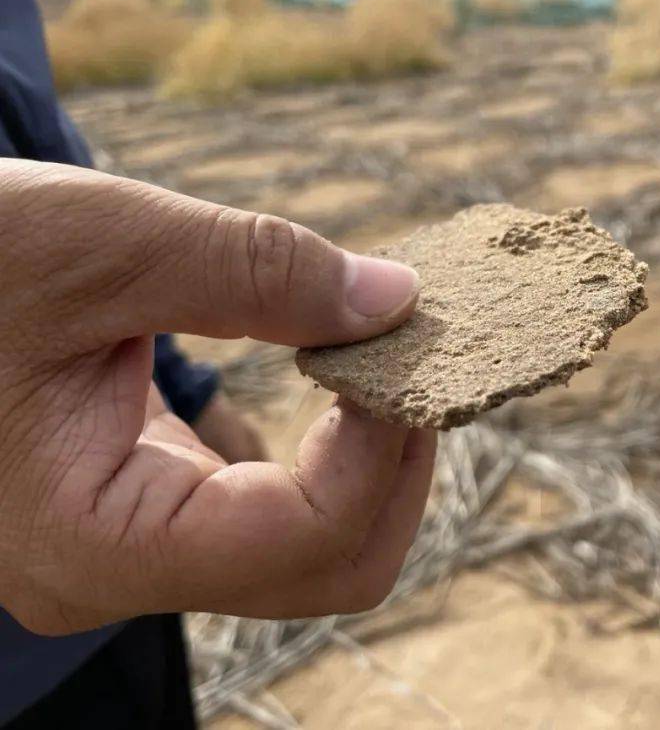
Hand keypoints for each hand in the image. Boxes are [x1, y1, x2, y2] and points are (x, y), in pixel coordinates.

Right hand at [0, 158, 436, 634]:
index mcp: (92, 539)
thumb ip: (255, 271)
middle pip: (329, 565)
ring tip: (380, 354)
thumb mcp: (96, 243)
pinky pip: (272, 510)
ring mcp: (131, 548)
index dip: (384, 445)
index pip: (306, 536)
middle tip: (413, 356)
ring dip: (370, 456)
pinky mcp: (144, 506)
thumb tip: (396, 298)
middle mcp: (115, 571)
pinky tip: (327, 370)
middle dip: (394, 463)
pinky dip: (326, 449)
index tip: (405, 343)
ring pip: (310, 546)